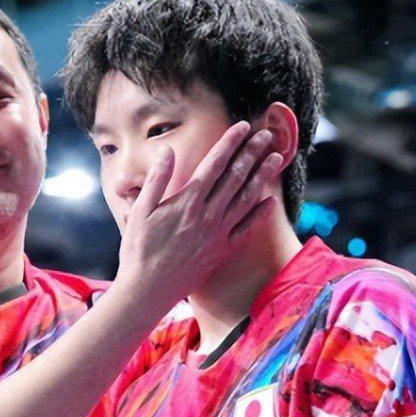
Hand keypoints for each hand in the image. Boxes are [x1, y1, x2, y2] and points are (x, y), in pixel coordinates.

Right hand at [115, 121, 282, 314]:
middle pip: (236, 177)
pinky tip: (270, 200)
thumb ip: (156, 180)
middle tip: (267, 135)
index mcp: (187, 201)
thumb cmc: (139, 250)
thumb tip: (166, 150)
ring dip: (263, 176)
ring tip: (276, 158)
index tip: (243, 126)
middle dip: (252, 152)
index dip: (230, 142)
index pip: (214, 164)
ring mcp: (218, 234)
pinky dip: (260, 214)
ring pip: (246, 199)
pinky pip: (247, 230)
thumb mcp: (139, 211)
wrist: (148, 290)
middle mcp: (207, 215)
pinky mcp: (222, 251)